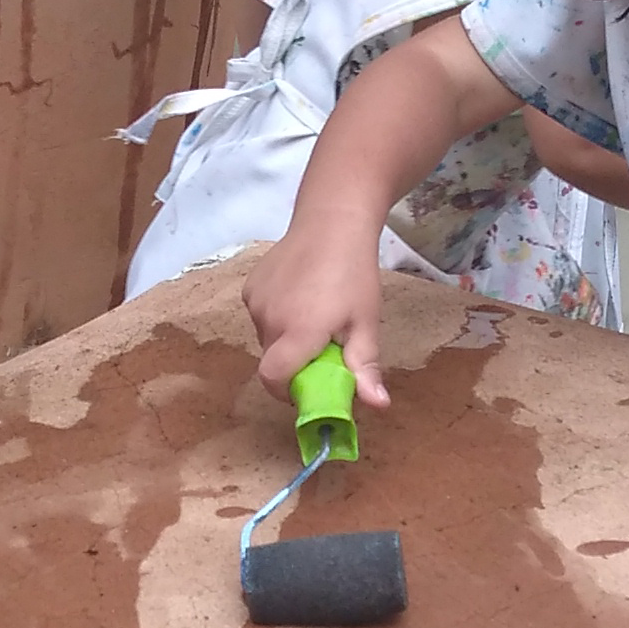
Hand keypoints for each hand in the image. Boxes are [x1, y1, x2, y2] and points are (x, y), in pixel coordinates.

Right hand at [244, 221, 389, 409]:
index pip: (273, 380)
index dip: (288, 392)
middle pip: (272, 361)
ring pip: (266, 339)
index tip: (310, 386)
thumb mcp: (366, 323)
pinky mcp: (250, 286)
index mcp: (297, 332)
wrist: (332, 221)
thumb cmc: (355, 274)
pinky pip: (260, 316)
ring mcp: (255, 301)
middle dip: (294, 364)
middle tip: (323, 347)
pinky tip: (299, 296)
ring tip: (314, 315)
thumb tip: (378, 406)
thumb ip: (364, 368)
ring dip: (286, 339)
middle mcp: (268, 319)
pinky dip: (276, 317)